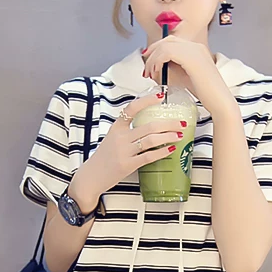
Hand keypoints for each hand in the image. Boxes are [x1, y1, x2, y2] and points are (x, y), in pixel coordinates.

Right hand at [69, 91, 185, 208]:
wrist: (91, 176)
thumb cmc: (104, 158)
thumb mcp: (112, 139)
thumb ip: (127, 132)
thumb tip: (150, 127)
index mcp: (116, 128)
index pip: (132, 108)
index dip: (147, 100)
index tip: (160, 95)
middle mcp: (120, 137)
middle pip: (149, 125)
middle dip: (168, 123)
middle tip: (180, 122)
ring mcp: (124, 151)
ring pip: (151, 140)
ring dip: (168, 136)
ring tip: (179, 135)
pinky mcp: (128, 165)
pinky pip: (148, 156)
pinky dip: (162, 152)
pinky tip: (170, 149)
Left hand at [142, 35, 235, 114]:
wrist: (220, 102)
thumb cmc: (205, 95)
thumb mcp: (183, 79)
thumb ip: (170, 71)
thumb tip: (153, 68)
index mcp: (197, 50)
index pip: (172, 41)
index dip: (157, 49)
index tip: (149, 63)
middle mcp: (196, 46)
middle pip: (167, 40)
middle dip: (152, 52)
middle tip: (146, 67)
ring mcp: (195, 50)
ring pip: (164, 45)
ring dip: (153, 59)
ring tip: (150, 73)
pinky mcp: (191, 58)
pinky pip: (166, 52)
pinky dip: (157, 61)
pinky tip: (156, 73)